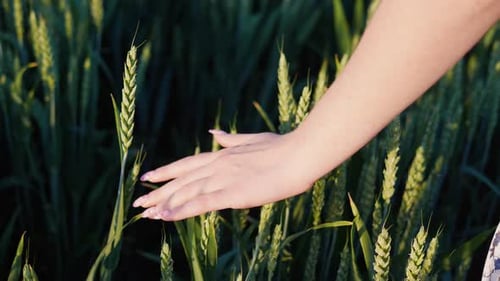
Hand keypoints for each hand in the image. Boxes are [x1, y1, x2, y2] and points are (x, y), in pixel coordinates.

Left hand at [132, 130, 315, 220]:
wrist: (298, 155)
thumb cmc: (282, 147)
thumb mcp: (253, 139)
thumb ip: (231, 138)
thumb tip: (214, 132)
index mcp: (222, 154)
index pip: (187, 164)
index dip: (166, 171)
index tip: (149, 176)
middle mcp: (217, 165)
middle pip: (181, 180)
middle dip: (158, 191)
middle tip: (139, 200)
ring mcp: (223, 178)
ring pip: (186, 192)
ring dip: (164, 203)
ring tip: (146, 213)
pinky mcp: (232, 193)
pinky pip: (201, 204)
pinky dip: (181, 211)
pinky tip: (166, 217)